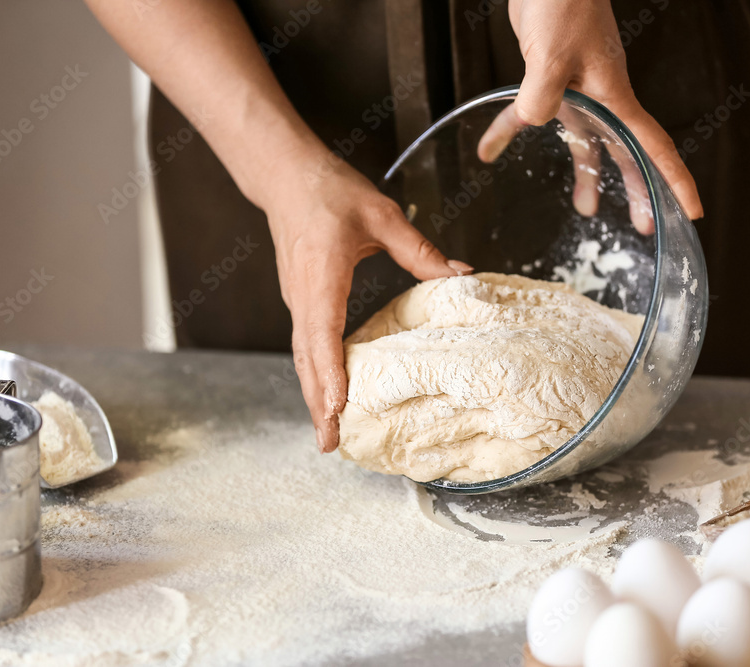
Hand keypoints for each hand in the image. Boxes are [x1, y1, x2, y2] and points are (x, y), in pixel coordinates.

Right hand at [266, 157, 472, 453]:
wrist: (287, 175)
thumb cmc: (330, 192)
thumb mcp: (382, 216)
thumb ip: (420, 250)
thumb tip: (461, 275)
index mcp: (323, 275)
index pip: (322, 333)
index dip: (329, 373)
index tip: (337, 407)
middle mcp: (304, 296)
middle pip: (307, 359)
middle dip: (317, 403)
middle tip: (329, 443)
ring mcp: (298, 299)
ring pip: (303, 356)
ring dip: (313, 394)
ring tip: (326, 430)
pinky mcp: (300, 299)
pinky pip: (305, 344)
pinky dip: (314, 374)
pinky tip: (327, 392)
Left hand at [503, 0, 702, 222]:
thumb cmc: (563, 3)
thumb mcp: (552, 55)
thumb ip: (542, 96)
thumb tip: (533, 125)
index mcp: (613, 96)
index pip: (653, 147)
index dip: (675, 181)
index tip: (692, 211)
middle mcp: (601, 96)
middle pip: (625, 152)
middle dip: (635, 189)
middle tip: (644, 225)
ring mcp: (576, 87)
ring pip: (585, 140)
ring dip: (585, 173)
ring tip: (583, 208)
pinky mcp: (548, 78)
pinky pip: (530, 112)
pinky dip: (508, 131)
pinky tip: (488, 148)